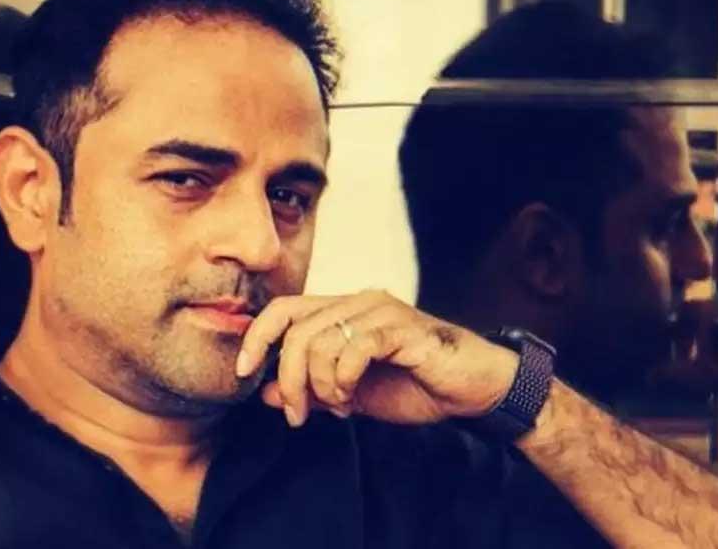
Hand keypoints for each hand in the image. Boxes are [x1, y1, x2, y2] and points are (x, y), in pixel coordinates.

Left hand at [234, 290, 518, 426]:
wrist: (474, 389)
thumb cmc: (416, 386)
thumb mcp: (351, 394)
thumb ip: (311, 389)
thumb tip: (264, 393)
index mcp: (343, 310)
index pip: (282, 309)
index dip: (255, 338)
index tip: (243, 373)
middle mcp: (358, 302)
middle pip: (295, 330)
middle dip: (287, 378)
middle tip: (298, 414)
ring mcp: (380, 311)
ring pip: (319, 341)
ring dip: (318, 385)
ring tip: (336, 407)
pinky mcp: (402, 328)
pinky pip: (354, 349)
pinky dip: (343, 379)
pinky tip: (353, 399)